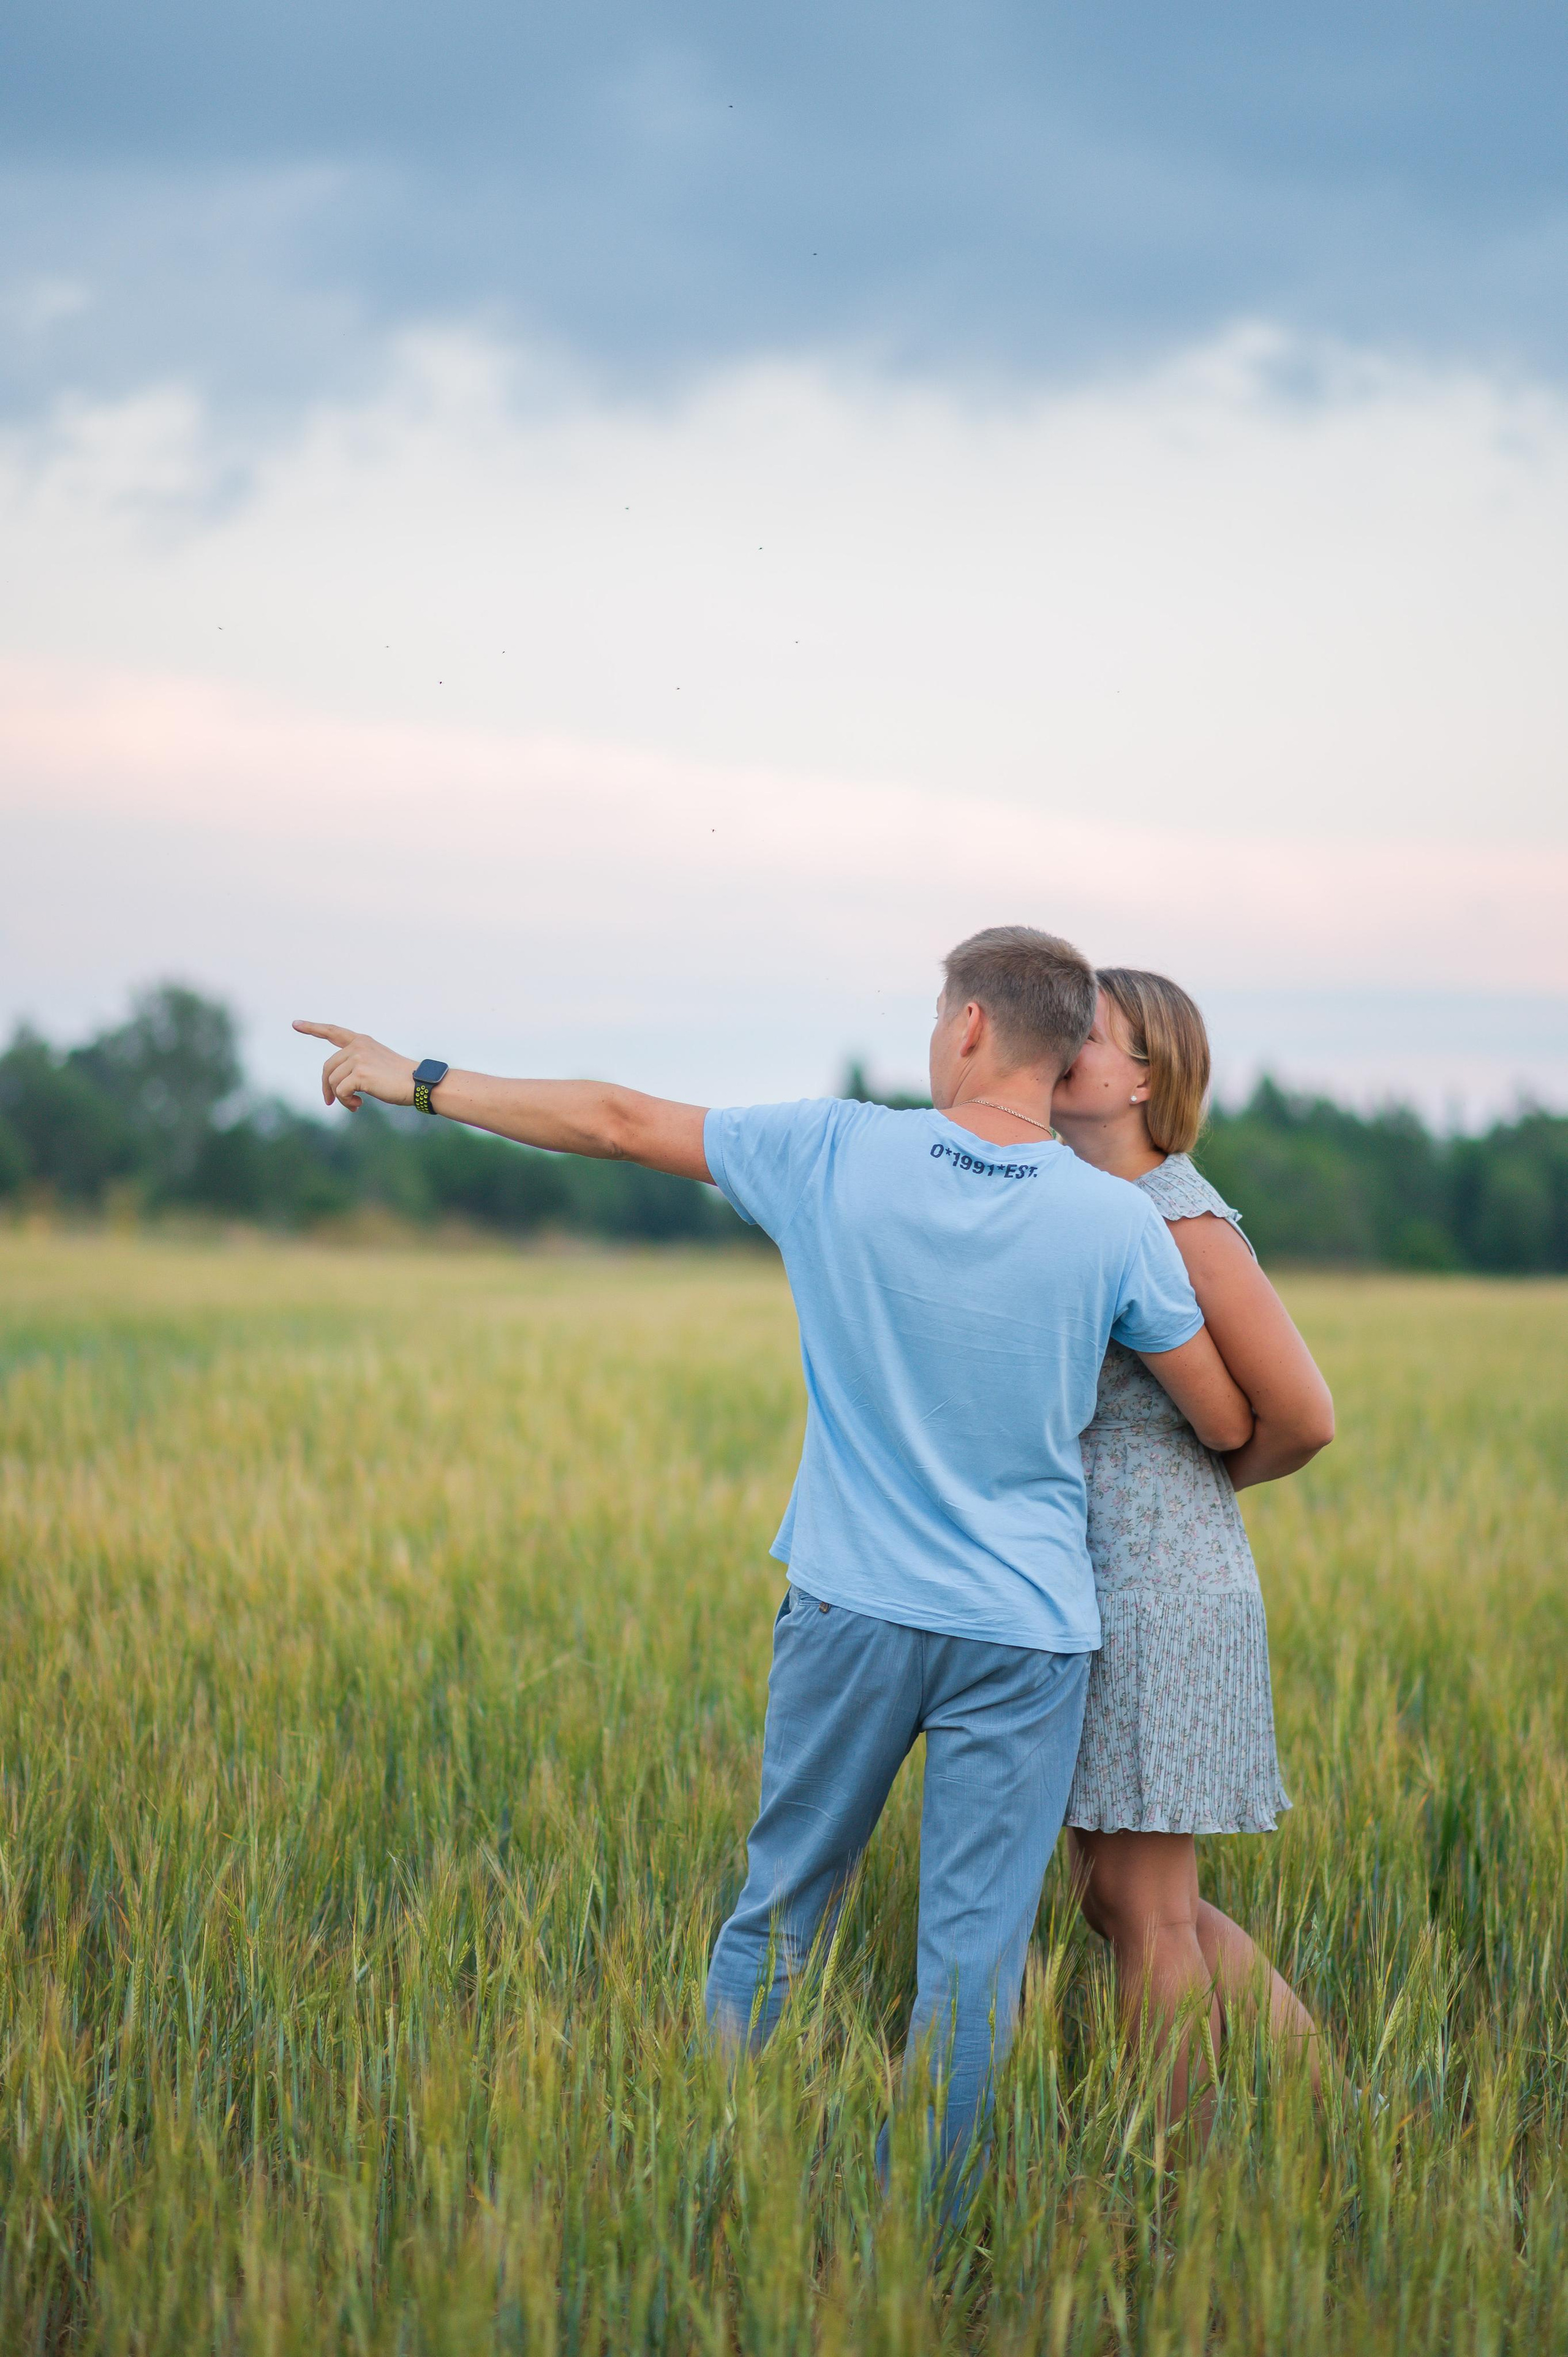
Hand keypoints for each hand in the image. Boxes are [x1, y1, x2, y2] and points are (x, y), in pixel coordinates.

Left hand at [293, 1020, 415, 1111]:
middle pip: (327, 1067)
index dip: (313, 1028)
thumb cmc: (400, 1080)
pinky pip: (340, 1091)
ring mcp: (359, 1058)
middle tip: (330, 1102)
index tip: (295, 1024)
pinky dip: (345, 1102)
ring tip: (354, 1105)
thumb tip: (335, 1088)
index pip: (333, 1032)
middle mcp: (358, 1046)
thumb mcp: (376, 1065)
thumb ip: (356, 1067)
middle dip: (326, 1087)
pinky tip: (358, 1105)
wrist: (418, 1084)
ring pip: (332, 1081)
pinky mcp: (360, 1073)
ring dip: (340, 1098)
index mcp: (362, 1041)